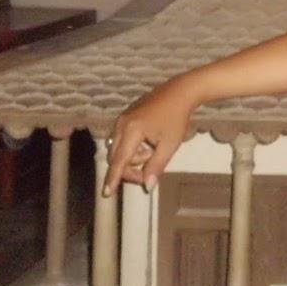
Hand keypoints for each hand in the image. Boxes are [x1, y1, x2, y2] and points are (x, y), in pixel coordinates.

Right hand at [103, 77, 197, 196]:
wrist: (180, 92)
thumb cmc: (177, 118)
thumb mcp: (170, 144)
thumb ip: (156, 166)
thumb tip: (147, 186)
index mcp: (132, 130)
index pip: (119, 161)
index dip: (113, 178)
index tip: (107, 194)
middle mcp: (121, 124)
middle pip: (115, 156)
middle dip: (129, 169)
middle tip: (148, 172)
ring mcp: (122, 119)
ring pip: (117, 148)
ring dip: (131, 158)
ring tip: (152, 152)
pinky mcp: (125, 116)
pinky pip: (120, 139)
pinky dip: (131, 148)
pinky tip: (147, 144)